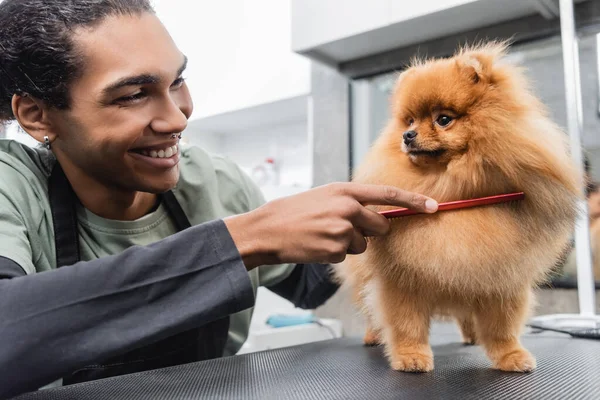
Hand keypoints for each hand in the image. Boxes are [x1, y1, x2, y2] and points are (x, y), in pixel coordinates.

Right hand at [224, 183, 437, 268]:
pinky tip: (316, 245)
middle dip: (370, 232)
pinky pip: (346, 256)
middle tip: (345, 229)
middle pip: (380, 226)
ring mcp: (341, 229)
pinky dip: (333, 254)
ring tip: (322, 235)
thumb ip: (350, 201)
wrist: (268, 229)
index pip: (387, 195)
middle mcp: (347, 207)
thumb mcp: (324, 196)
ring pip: (362, 245)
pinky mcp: (334, 249)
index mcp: (345, 190)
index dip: (412, 202)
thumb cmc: (295, 211)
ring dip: (347, 244)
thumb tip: (375, 216)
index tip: (433, 206)